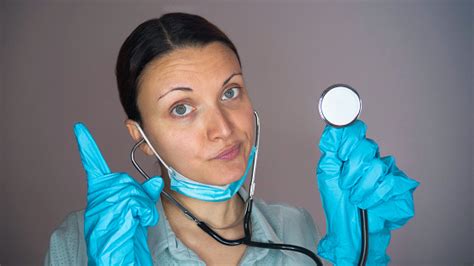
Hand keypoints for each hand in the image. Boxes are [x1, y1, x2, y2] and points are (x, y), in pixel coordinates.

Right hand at [74, 122, 163, 264]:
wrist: (116, 258)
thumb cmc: (125, 236)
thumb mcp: (137, 212)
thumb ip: (143, 195)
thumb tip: (155, 182)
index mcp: (100, 194)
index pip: (92, 165)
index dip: (87, 146)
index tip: (79, 128)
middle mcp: (96, 198)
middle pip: (124, 180)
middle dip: (138, 196)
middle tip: (137, 213)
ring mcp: (99, 207)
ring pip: (130, 192)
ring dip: (142, 207)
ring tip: (136, 220)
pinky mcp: (108, 215)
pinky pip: (134, 203)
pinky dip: (143, 213)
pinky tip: (136, 223)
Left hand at [316, 120, 418, 264]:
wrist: (350, 230)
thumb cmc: (338, 203)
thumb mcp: (327, 175)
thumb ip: (330, 151)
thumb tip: (331, 129)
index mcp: (355, 152)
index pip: (356, 130)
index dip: (349, 139)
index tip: (341, 154)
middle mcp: (374, 158)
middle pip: (367, 146)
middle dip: (352, 170)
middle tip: (345, 185)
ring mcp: (389, 171)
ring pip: (378, 166)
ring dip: (361, 187)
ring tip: (355, 199)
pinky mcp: (401, 187)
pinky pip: (389, 183)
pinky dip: (374, 197)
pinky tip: (368, 204)